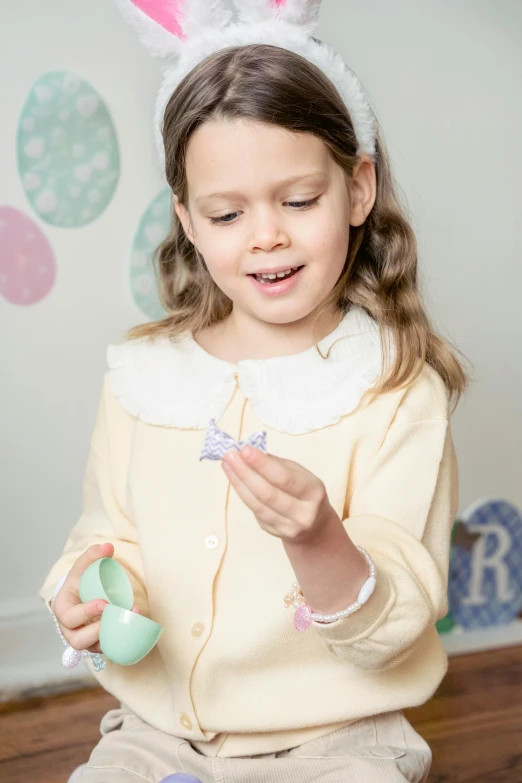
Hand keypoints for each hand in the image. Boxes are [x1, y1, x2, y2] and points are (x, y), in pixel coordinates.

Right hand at [52, 543, 141, 653]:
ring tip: (130, 620)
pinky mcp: (97, 645)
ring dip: (112, 637)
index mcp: (62, 610)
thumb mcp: (83, 567)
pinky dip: (120, 641)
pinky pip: (107, 649)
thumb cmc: (81, 582)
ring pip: (93, 648)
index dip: (85, 613)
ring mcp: (84, 641)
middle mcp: (69, 630)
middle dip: (97, 631)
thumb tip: (108, 547)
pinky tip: (135, 628)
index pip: (69, 616)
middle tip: (116, 615)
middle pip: (78, 640)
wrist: (84, 597)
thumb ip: (93, 555)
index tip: (104, 603)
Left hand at [222, 446, 339, 543]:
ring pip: (257, 505)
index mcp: (313, 492)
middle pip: (268, 494)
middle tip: (230, 456)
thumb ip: (277, 464)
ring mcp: (288, 527)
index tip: (245, 450)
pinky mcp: (274, 533)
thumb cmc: (304, 492)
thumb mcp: (300, 474)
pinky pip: (254, 511)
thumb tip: (249, 453)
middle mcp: (303, 513)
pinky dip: (242, 493)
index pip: (285, 478)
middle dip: (246, 473)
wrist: (315, 527)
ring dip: (239, 483)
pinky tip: (234, 479)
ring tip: (227, 465)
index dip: (263, 465)